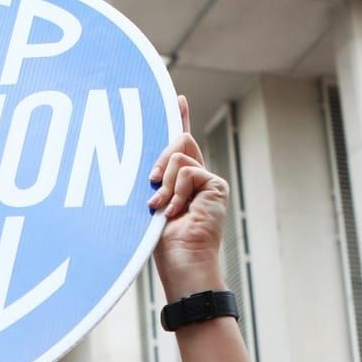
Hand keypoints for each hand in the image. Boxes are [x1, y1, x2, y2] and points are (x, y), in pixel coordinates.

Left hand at [146, 95, 229, 299]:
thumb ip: (154, 180)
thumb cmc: (162, 245)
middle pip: (178, 141)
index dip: (179, 118)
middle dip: (159, 158)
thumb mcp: (150, 204)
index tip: (177, 98)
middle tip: (150, 183)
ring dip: (164, 183)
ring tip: (161, 208)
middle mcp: (197, 178)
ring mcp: (208, 181)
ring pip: (179, 155)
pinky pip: (187, 170)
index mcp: (180, 182)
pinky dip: (176, 191)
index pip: (181, 144)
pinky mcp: (216, 185)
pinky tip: (175, 212)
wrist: (183, 263)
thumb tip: (145, 167)